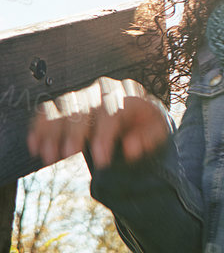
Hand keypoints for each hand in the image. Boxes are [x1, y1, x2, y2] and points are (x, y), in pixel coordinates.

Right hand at [27, 78, 169, 169]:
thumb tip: (131, 147)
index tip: (101, 161)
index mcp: (127, 96)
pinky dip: (40, 128)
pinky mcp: (68, 103)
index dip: (104, 137)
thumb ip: (149, 138)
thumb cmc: (148, 123)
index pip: (111, 113)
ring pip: (62, 109)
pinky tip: (35, 145)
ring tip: (48, 156)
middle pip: (82, 109)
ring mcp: (83, 95)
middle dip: (74, 134)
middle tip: (68, 156)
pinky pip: (48, 111)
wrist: (140, 112)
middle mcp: (102, 91)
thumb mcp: (159, 130)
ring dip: (52, 133)